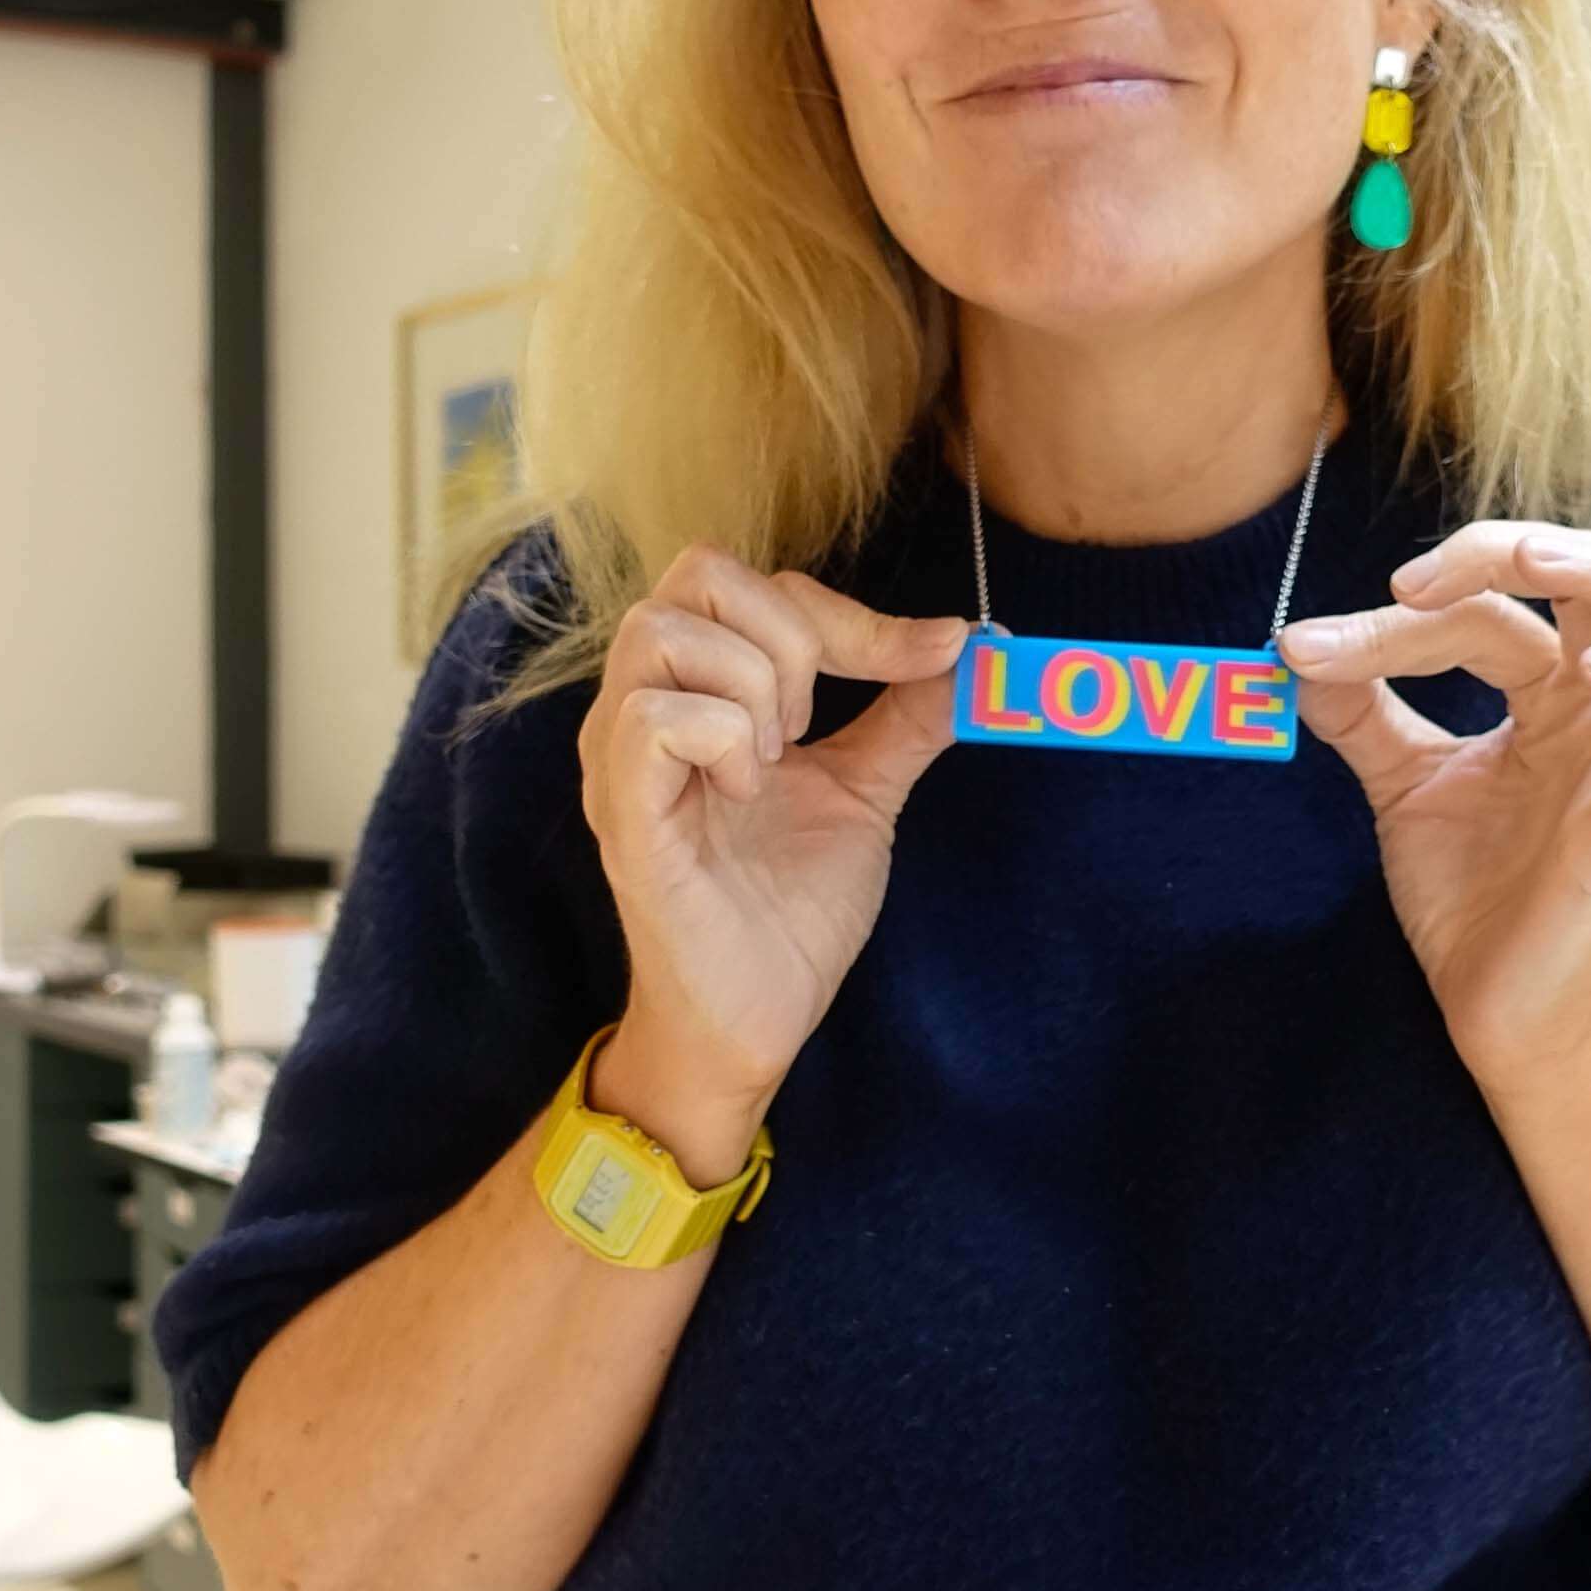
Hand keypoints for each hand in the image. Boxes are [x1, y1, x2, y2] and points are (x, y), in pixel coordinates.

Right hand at [578, 547, 971, 1097]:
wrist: (756, 1017)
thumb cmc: (789, 910)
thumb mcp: (864, 793)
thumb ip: (906, 717)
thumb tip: (966, 652)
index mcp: (700, 691)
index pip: (753, 581)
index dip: (850, 614)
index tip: (934, 654)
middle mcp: (646, 705)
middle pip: (697, 573)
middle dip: (792, 635)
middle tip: (814, 728)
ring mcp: (623, 755)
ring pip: (665, 631)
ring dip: (753, 688)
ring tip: (774, 766)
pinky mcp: (624, 812)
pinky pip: (652, 717)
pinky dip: (722, 738)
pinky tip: (745, 793)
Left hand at [1274, 521, 1590, 1088]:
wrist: (1494, 1010)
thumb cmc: (1470, 896)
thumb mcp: (1403, 784)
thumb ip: (1360, 712)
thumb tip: (1299, 645)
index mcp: (1551, 693)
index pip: (1491, 615)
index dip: (1403, 619)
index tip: (1310, 649)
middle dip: (1518, 551)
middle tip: (1422, 573)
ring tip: (1538, 560)